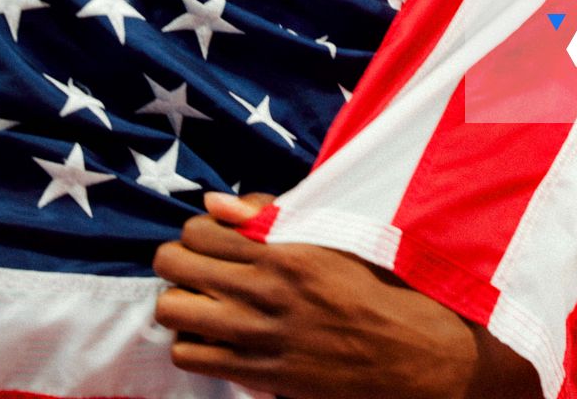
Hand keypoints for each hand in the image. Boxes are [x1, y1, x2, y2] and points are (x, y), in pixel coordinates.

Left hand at [153, 191, 540, 398]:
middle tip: (195, 268)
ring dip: (180, 303)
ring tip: (200, 303)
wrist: (404, 351)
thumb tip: (216, 203)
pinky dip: (193, 345)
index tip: (210, 240)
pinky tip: (213, 338)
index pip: (199, 230)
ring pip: (172, 312)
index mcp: (281, 252)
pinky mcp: (256, 374)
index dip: (196, 232)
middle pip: (173, 266)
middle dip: (177, 261)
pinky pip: (190, 356)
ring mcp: (255, 336)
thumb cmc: (370, 287)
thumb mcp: (329, 237)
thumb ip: (269, 216)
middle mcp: (262, 292)